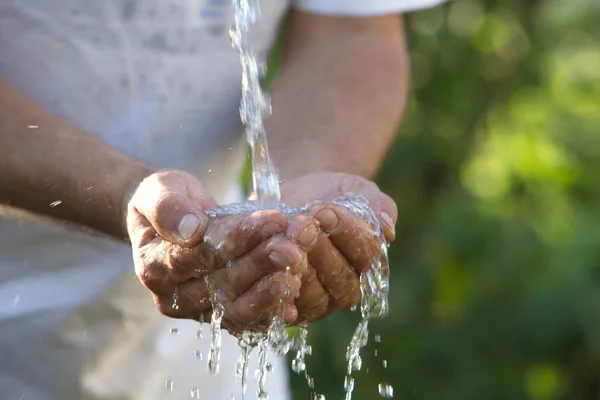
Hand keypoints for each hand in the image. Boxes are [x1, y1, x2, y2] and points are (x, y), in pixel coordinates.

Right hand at [126, 170, 309, 332]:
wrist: (177, 219)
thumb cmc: (168, 200)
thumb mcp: (158, 190)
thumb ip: (167, 207)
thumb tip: (190, 230)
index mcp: (153, 265)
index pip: (198, 255)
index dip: (237, 238)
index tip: (271, 219)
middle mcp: (173, 296)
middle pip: (220, 284)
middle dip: (261, 262)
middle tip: (293, 245)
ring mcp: (198, 310)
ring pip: (236, 308)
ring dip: (270, 289)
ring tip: (298, 266)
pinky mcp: (221, 316)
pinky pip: (247, 321)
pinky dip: (272, 311)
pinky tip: (295, 296)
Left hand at [280, 172, 397, 323]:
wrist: (292, 199)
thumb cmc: (329, 195)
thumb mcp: (357, 190)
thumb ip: (377, 206)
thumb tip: (388, 230)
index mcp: (367, 260)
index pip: (366, 253)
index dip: (346, 233)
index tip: (324, 211)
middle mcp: (346, 286)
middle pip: (340, 277)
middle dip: (320, 248)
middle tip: (302, 224)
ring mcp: (318, 301)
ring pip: (313, 294)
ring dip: (297, 266)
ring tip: (282, 241)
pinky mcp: (288, 307)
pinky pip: (285, 306)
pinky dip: (278, 290)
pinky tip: (271, 271)